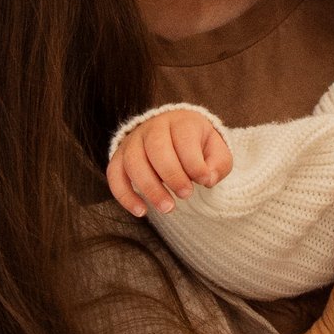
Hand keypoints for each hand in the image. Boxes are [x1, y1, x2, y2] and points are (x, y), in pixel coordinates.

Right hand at [109, 109, 232, 216]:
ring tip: (167, 208)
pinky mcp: (119, 157)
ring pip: (133, 162)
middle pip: (156, 148)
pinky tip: (141, 211)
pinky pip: (114, 174)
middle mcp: (153, 127)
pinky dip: (124, 195)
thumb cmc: (198, 147)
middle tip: (186, 195)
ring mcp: (133, 141)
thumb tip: (207, 179)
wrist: (174, 135)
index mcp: (180, 121)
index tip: (205, 182)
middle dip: (172, 175)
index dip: (194, 164)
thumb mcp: (216, 151)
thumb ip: (218, 164)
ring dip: (150, 188)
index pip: (184, 139)